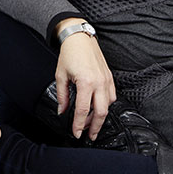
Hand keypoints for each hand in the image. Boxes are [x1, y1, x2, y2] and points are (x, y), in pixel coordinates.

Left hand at [55, 23, 115, 140]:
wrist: (79, 37)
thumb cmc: (69, 54)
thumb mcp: (60, 76)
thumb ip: (63, 96)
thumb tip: (62, 112)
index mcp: (86, 82)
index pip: (84, 110)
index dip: (79, 125)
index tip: (76, 133)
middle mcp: (99, 82)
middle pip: (101, 112)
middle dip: (95, 127)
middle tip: (89, 136)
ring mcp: (106, 79)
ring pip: (108, 105)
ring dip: (100, 117)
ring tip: (91, 123)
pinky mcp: (110, 77)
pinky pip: (112, 96)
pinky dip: (106, 105)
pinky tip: (98, 108)